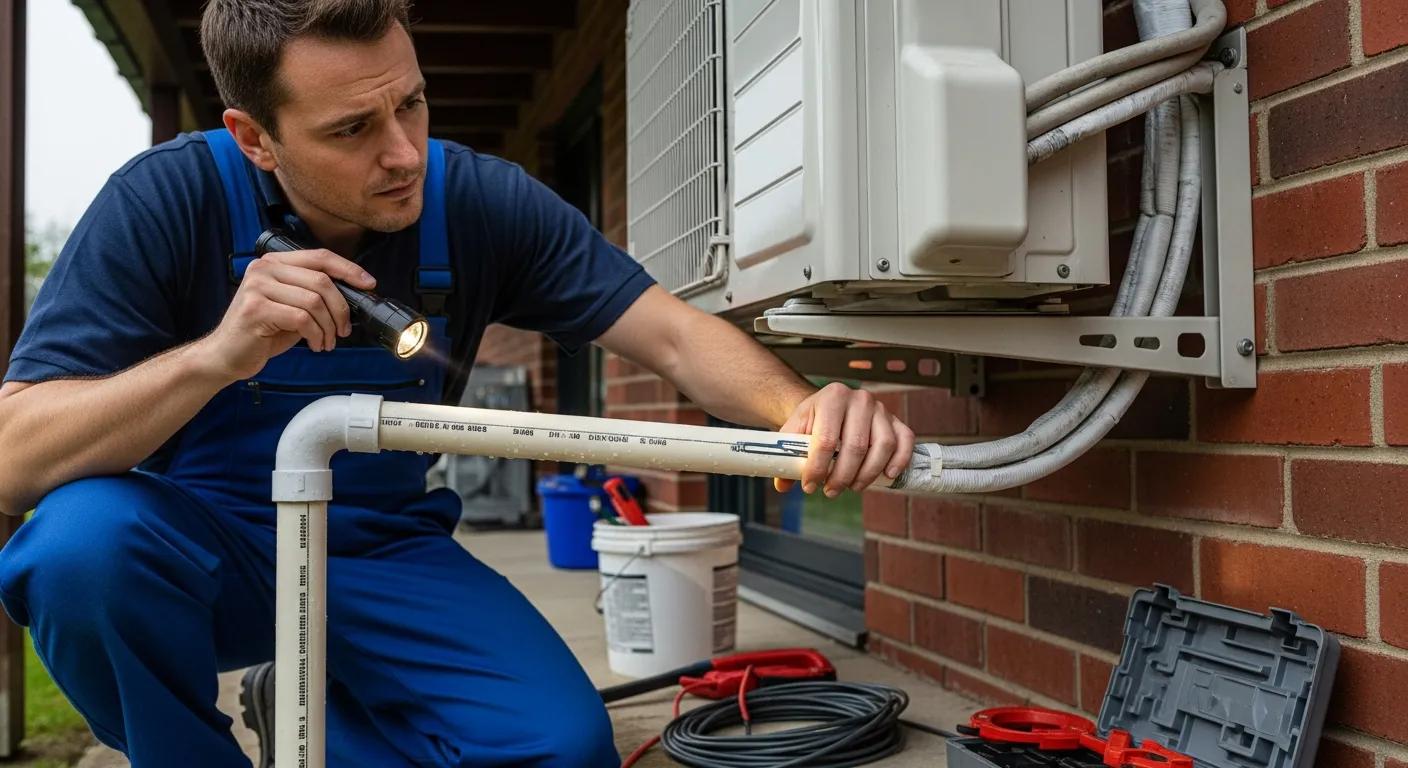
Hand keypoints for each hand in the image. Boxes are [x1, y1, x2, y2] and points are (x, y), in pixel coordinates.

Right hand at [195, 248, 376, 380]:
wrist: (227, 354)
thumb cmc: (263, 332)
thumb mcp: (292, 306)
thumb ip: (314, 294)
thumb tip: (353, 293)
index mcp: (275, 262)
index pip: (320, 257)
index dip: (349, 269)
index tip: (369, 284)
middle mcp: (264, 268)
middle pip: (322, 281)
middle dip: (341, 309)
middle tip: (344, 330)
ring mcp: (258, 287)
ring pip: (314, 301)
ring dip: (329, 327)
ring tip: (327, 341)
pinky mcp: (256, 309)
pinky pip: (302, 319)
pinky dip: (316, 335)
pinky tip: (315, 344)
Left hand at [773, 382, 915, 496]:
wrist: (829, 406)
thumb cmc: (812, 421)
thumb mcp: (794, 433)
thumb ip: (786, 458)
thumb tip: (782, 485)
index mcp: (832, 397)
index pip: (827, 439)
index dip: (817, 468)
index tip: (810, 486)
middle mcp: (860, 399)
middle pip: (856, 446)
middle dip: (842, 476)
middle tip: (830, 491)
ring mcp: (881, 408)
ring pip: (883, 446)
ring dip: (868, 474)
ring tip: (852, 487)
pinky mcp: (895, 420)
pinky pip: (905, 441)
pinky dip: (899, 460)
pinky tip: (886, 476)